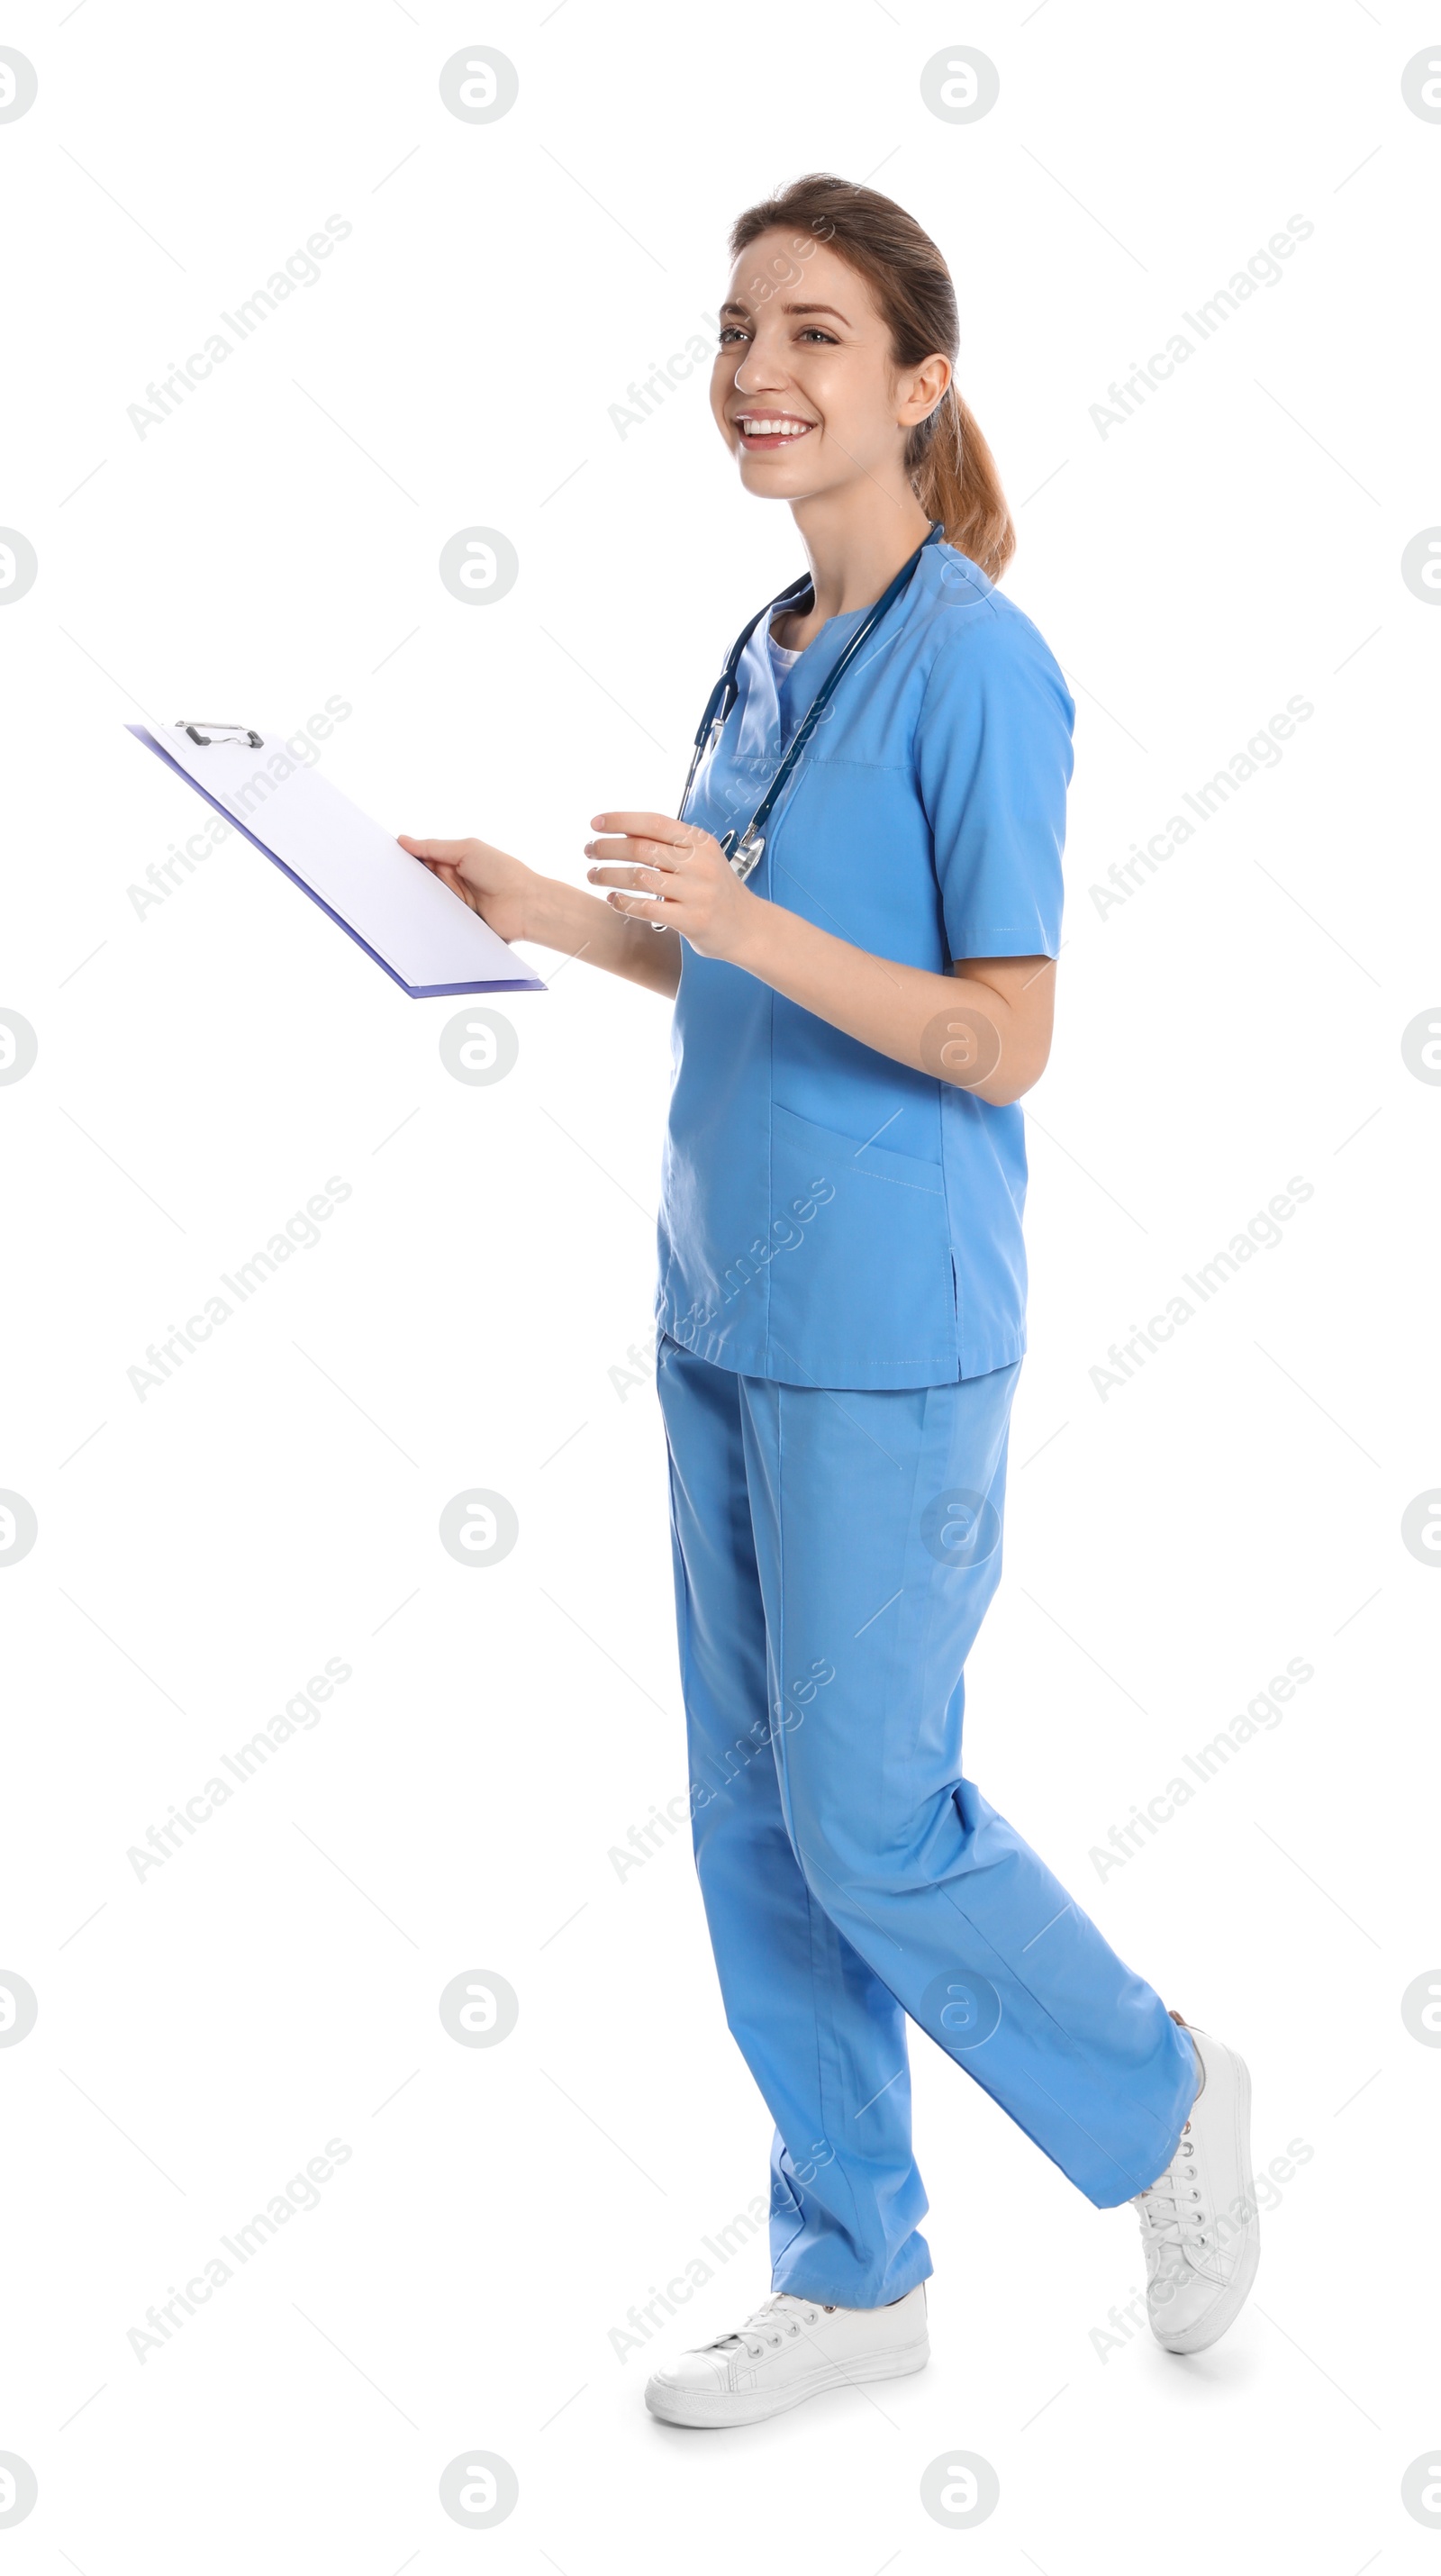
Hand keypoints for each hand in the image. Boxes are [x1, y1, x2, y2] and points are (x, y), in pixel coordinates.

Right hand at [396, 834, 531, 943]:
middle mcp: (453, 882)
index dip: (406, 859)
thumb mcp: (466, 850)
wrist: (526, 905)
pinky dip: (430, 920)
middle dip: (408, 881)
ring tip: (399, 899)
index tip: (386, 859)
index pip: (422, 859)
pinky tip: (418, 918)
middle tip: (389, 881)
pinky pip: (438, 922)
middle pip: (422, 882)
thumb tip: (405, 840)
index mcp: (454, 861)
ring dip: (418, 901)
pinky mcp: (458, 923)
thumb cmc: (503, 871)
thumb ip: (434, 847)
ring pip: (427, 903)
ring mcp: (455, 904)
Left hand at [584, 813, 759, 961]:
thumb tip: (623, 832)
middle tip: (588, 851)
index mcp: (700, 842)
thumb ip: (670, 845)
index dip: (621, 820)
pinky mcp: (692, 920)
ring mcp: (697, 893)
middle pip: (641, 848)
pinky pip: (648, 908)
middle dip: (607, 848)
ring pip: (640, 878)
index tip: (595, 823)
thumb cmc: (717, 890)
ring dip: (609, 875)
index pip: (654, 822)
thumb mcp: (702, 858)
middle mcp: (700, 864)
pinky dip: (624, 903)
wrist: (749, 927)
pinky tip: (613, 900)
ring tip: (593, 875)